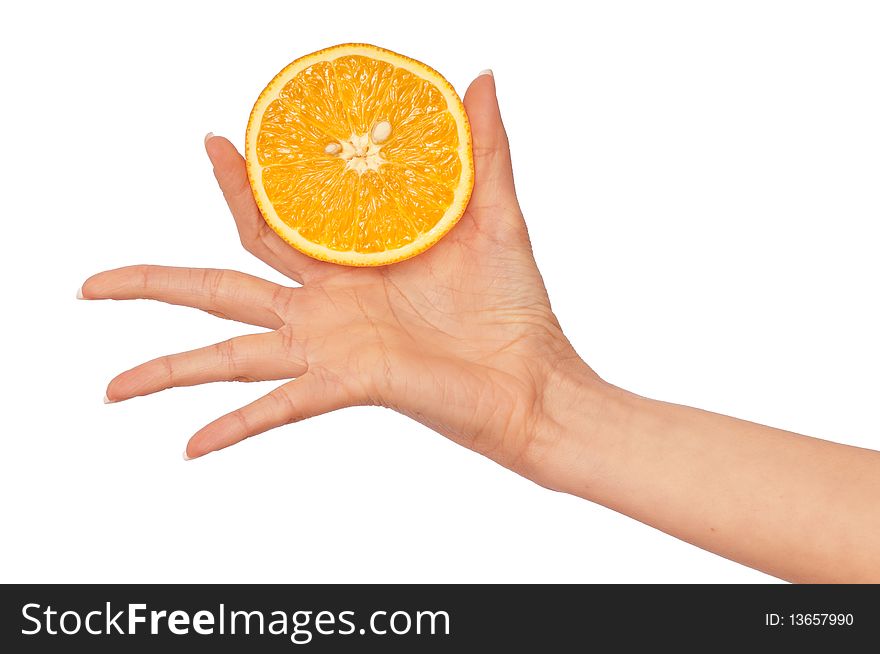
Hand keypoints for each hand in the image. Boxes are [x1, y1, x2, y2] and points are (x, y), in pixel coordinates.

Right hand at [81, 73, 595, 475]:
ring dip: (166, 368)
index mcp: (352, 269)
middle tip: (93, 282)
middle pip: (222, 289)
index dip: (239, 187)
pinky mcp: (351, 382)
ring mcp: (333, 349)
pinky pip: (279, 408)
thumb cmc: (516, 307)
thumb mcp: (494, 217)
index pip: (275, 227)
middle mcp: (329, 310)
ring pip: (230, 353)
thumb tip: (480, 78)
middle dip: (156, 282)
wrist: (538, 381)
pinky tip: (188, 447)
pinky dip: (234, 428)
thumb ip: (482, 150)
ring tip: (108, 385)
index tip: (216, 142)